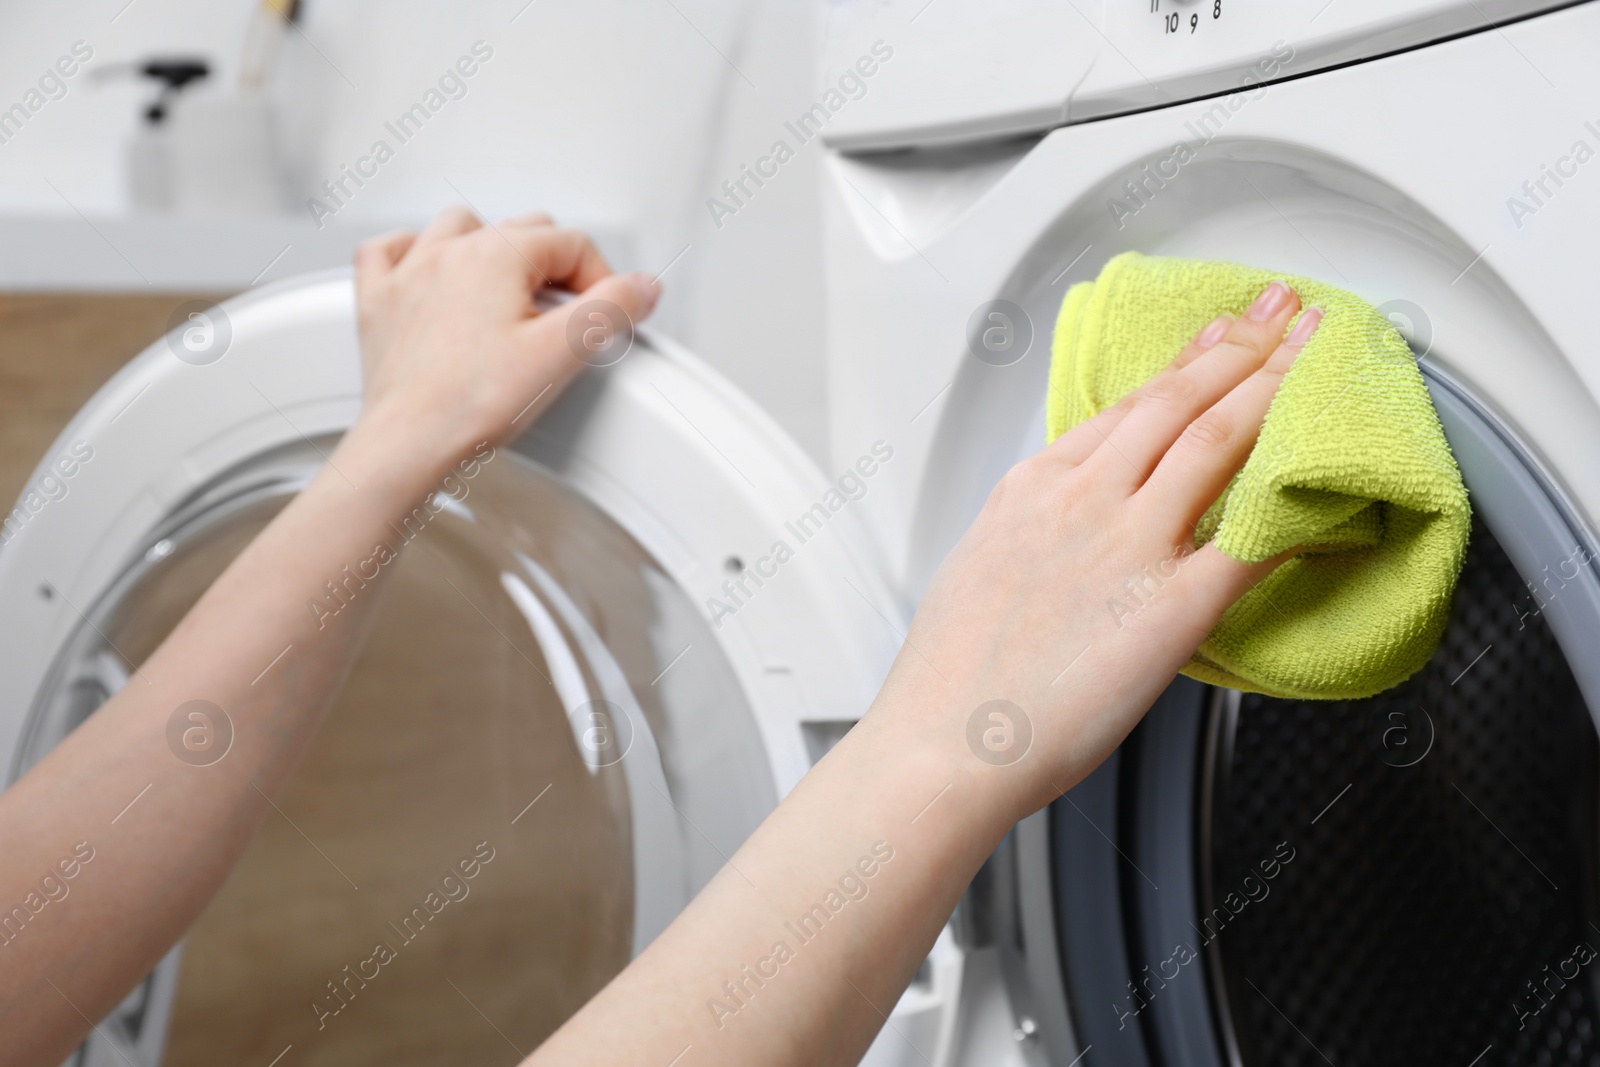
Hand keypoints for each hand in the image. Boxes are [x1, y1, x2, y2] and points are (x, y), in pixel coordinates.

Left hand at [348, 207, 660, 475]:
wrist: (409, 443)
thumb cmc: (471, 404)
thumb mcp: (563, 353)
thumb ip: (611, 309)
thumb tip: (642, 287)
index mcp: (496, 255)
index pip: (573, 243)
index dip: (602, 279)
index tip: (606, 317)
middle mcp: (450, 253)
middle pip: (524, 231)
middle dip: (556, 267)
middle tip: (568, 317)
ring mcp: (409, 274)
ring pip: (460, 227)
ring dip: (492, 248)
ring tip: (511, 292)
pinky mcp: (380, 302)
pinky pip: (390, 250)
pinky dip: (415, 252)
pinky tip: (431, 271)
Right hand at [877, 282, 1321, 818]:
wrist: (941, 742)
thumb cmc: (951, 678)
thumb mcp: (980, 568)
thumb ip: (1032, 531)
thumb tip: (1061, 532)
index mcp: (1034, 488)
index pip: (1128, 406)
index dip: (1189, 361)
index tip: (1222, 332)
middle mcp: (1084, 500)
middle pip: (1180, 401)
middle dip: (1244, 345)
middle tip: (1289, 310)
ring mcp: (1128, 547)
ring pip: (1217, 443)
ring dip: (1275, 389)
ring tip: (1314, 354)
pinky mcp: (1170, 608)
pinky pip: (1251, 545)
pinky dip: (1296, 511)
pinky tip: (1330, 490)